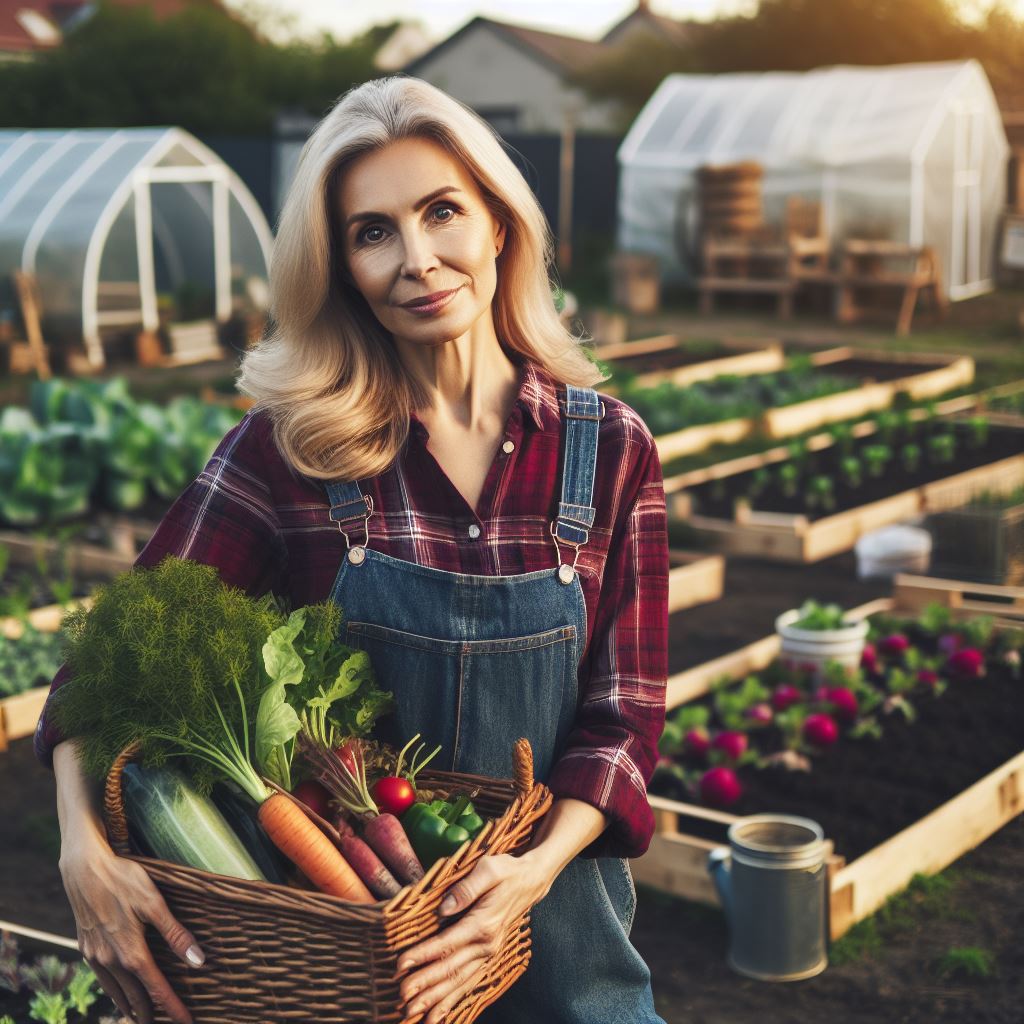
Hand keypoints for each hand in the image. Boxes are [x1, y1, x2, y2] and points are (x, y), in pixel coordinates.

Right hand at [60, 835, 203, 1023]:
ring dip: (131, 1007)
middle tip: (165, 1023)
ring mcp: (95, 956)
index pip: (157, 990)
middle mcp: (111, 961)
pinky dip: (114, 992)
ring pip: (116, 992)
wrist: (82, 869)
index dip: (173, 1008)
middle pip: (135, 997)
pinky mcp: (86, 948)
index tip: (187, 1022)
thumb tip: (198, 962)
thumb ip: (176, 934)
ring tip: (142, 1017)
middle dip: (151, 1014)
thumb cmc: (123, 880)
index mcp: (131, 952)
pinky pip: (103, 980)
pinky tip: (118, 991)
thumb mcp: (154, 903)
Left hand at [396, 852, 553, 1022]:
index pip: (446, 943)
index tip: (400, 965)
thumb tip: (443, 908)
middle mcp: (486, 944)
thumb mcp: (489, 868)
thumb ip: (466, 888)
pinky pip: (470, 982)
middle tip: (402, 998)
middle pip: (451, 969)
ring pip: (460, 982)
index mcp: (483, 923)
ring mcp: (489, 953)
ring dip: (437, 1000)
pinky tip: (440, 1014)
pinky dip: (454, 1000)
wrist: (531, 881)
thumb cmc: (507, 871)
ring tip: (415, 1015)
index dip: (422, 955)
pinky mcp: (488, 956)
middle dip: (425, 986)